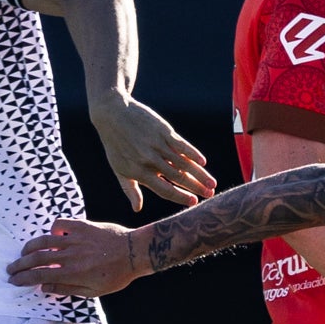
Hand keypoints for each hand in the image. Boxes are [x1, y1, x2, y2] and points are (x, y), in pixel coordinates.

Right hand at [9, 219, 145, 296]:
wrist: (134, 252)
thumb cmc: (116, 275)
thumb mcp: (93, 291)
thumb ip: (67, 289)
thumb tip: (44, 287)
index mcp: (72, 273)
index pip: (39, 275)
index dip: (23, 278)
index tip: (14, 280)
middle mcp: (70, 255)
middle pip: (36, 258)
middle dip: (20, 264)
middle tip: (11, 268)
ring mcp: (75, 238)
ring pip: (44, 241)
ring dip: (30, 247)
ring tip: (23, 253)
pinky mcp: (82, 225)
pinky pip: (60, 224)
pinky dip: (53, 229)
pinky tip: (52, 235)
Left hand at [88, 95, 217, 210]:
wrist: (112, 114)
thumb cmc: (115, 145)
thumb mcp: (119, 169)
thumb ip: (130, 190)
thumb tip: (137, 209)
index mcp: (140, 172)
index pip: (165, 190)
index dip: (181, 197)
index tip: (194, 202)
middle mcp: (150, 160)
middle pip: (179, 178)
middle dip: (196, 187)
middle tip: (210, 195)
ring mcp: (158, 145)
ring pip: (184, 163)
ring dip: (200, 174)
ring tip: (212, 184)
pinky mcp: (164, 131)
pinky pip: (182, 145)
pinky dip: (193, 154)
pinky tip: (203, 162)